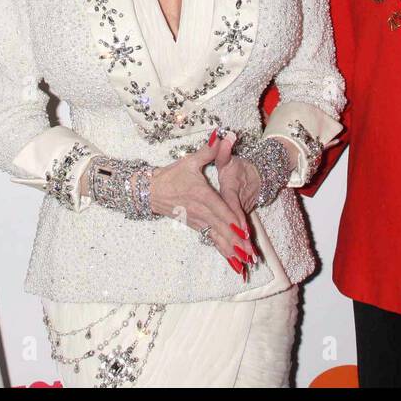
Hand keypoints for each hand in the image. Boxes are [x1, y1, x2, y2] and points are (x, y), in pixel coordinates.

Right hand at [148, 132, 253, 276]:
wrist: (150, 191)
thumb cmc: (171, 175)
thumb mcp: (190, 161)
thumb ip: (209, 150)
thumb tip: (223, 136)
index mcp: (202, 196)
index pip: (220, 210)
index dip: (233, 222)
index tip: (244, 233)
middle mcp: (201, 212)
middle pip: (222, 229)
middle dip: (236, 243)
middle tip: (251, 256)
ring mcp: (198, 221)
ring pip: (217, 238)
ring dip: (231, 251)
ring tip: (245, 264)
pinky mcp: (196, 226)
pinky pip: (212, 240)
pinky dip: (223, 251)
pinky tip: (233, 262)